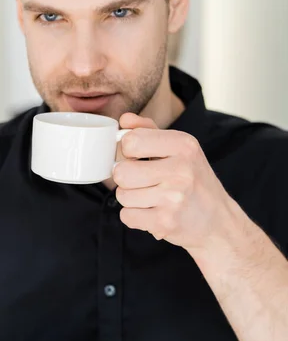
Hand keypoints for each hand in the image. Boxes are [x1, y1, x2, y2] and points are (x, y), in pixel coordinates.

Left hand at [114, 113, 232, 251]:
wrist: (218, 220)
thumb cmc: (194, 181)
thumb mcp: (180, 149)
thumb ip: (149, 130)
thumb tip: (124, 119)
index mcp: (183, 145)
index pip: (131, 141)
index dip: (127, 151)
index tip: (137, 157)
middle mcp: (181, 169)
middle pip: (121, 172)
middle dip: (125, 179)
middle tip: (142, 182)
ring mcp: (174, 197)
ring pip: (122, 195)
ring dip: (131, 199)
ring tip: (151, 198)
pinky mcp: (166, 222)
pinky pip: (127, 216)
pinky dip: (135, 217)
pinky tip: (152, 212)